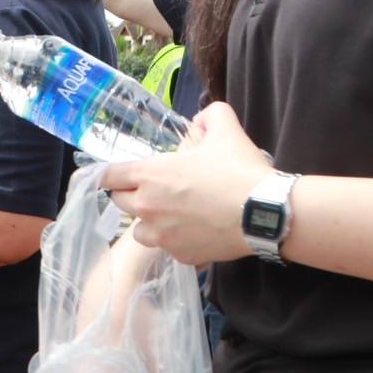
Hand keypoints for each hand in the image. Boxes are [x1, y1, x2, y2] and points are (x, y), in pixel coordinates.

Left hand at [101, 102, 272, 264]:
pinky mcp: (180, 255)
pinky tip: (195, 232)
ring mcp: (162, 235)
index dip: (110, 174)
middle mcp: (147, 207)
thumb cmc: (239, 170)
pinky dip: (176, 241)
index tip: (116, 176)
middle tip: (152, 191)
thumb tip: (202, 118)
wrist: (265, 213)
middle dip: (130, 195)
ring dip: (148, 222)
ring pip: (139, 231)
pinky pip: (168, 248)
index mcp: (149, 176)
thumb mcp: (225, 129)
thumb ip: (209, 116)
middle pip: (119, 203)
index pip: (108, 176)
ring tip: (170, 215)